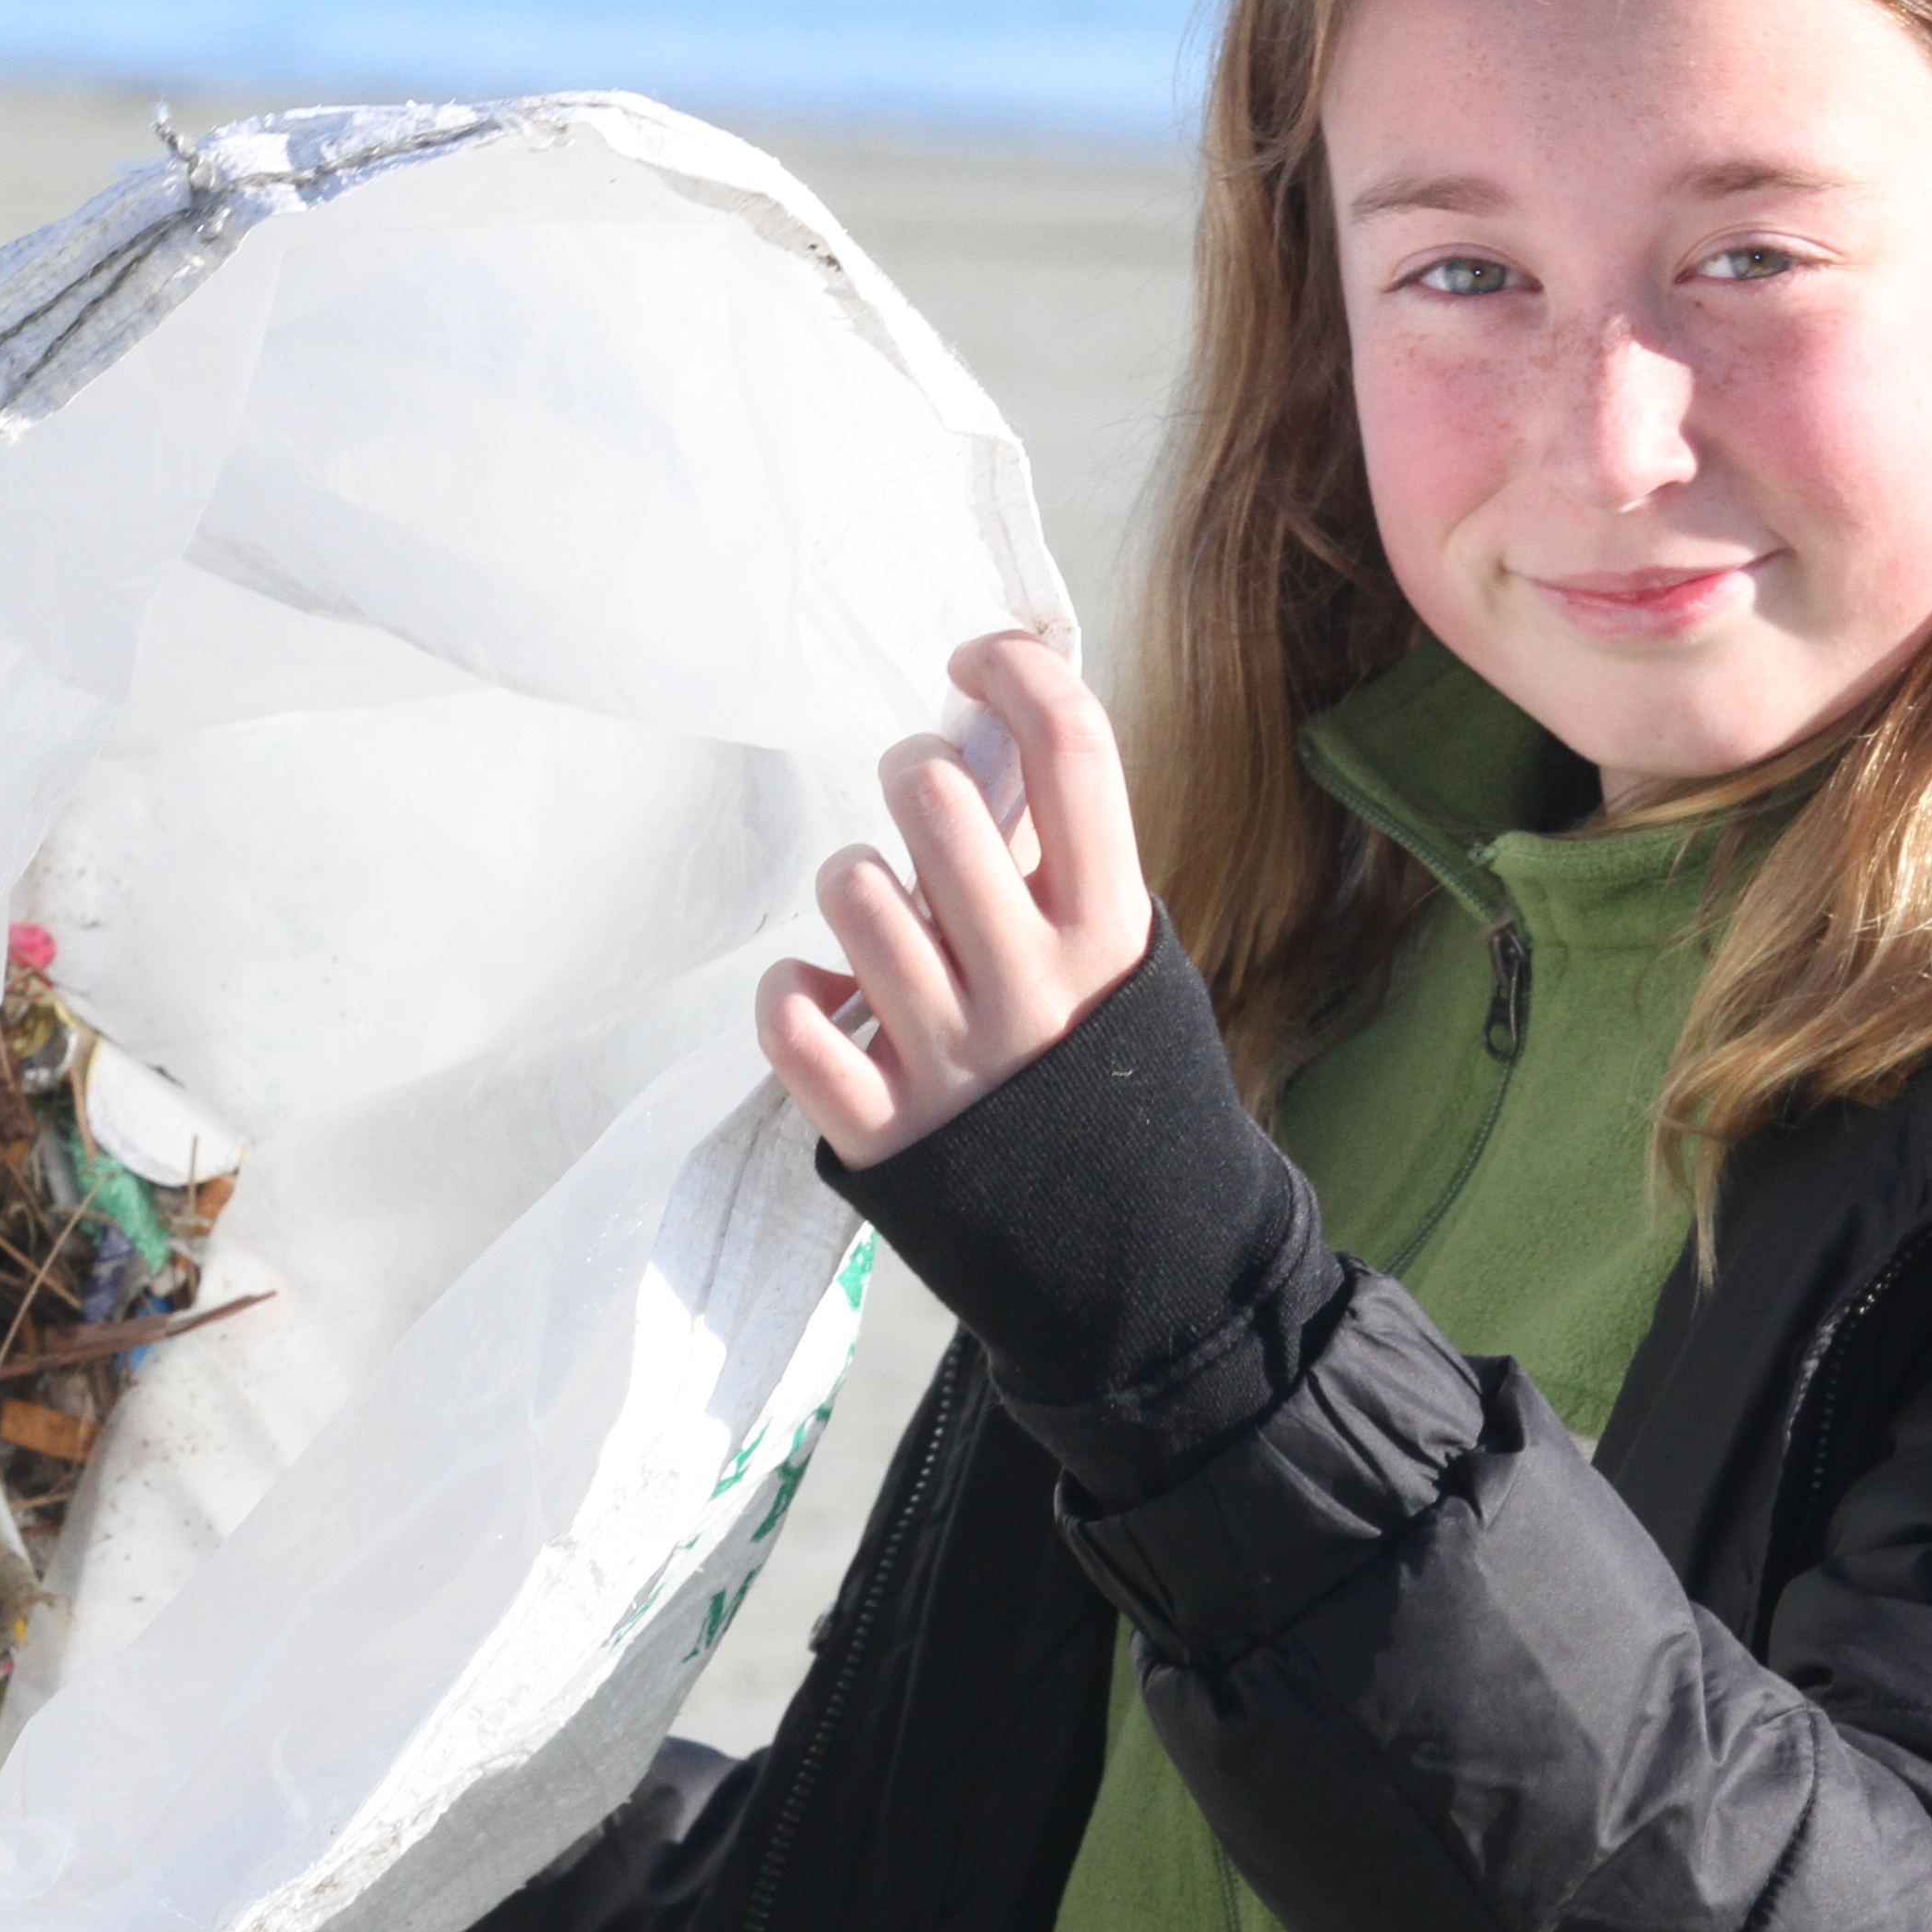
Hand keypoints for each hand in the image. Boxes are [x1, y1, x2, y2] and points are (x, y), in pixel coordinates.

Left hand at [756, 633, 1150, 1168]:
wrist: (1142, 1268)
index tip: (978, 663)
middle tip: (918, 807)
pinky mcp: (885, 1129)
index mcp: (1109, 931)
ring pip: (850, 892)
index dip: (1013, 669)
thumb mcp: (1133, 969)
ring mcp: (952, 1058)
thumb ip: (1071, 869)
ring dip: (851, 886)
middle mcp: (1031, 985)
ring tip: (881, 925)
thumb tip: (993, 742)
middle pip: (936, 799)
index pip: (1071, 745)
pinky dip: (791, 998)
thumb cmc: (1121, 1089)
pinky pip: (789, 1021)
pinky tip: (827, 1004)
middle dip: (909, 773)